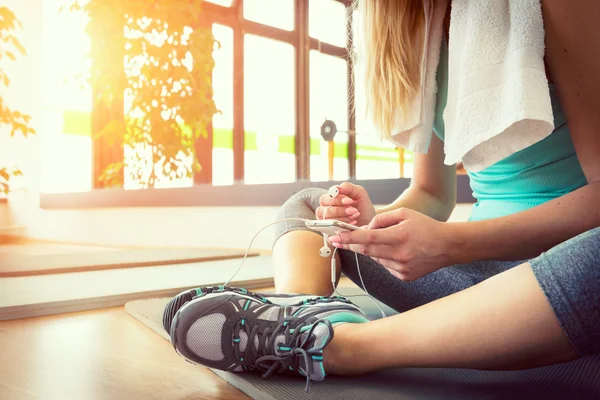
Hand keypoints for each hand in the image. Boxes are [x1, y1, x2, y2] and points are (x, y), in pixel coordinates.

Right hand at [315, 182, 375, 225]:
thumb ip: (348, 187)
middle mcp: (325, 211)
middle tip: (354, 210)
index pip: (325, 198)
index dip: (337, 199)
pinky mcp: (330, 233)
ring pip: (328, 220)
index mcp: (330, 200)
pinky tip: (352, 224)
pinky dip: (342, 226)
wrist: (371, 223)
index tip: (350, 201)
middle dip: (341, 210)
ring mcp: (326, 223)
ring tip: (355, 216)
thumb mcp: (359, 194)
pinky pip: (331, 230)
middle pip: (325, 210)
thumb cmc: (363, 208)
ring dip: (343, 218)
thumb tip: (336, 188)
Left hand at [327, 208, 456, 280]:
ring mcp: (401, 268)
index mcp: (399, 236)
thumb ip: (381, 219)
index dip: (348, 239)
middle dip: (351, 245)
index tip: (334, 237)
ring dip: (372, 250)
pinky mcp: (404, 276)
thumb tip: (365, 228)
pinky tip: (398, 251)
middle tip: (340, 239)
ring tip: (386, 241)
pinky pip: (385, 266)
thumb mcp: (404, 214)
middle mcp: (400, 254)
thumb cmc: (425, 226)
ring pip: (376, 259)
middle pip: (367, 251)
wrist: (447, 246)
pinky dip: (384, 258)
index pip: (367, 239)